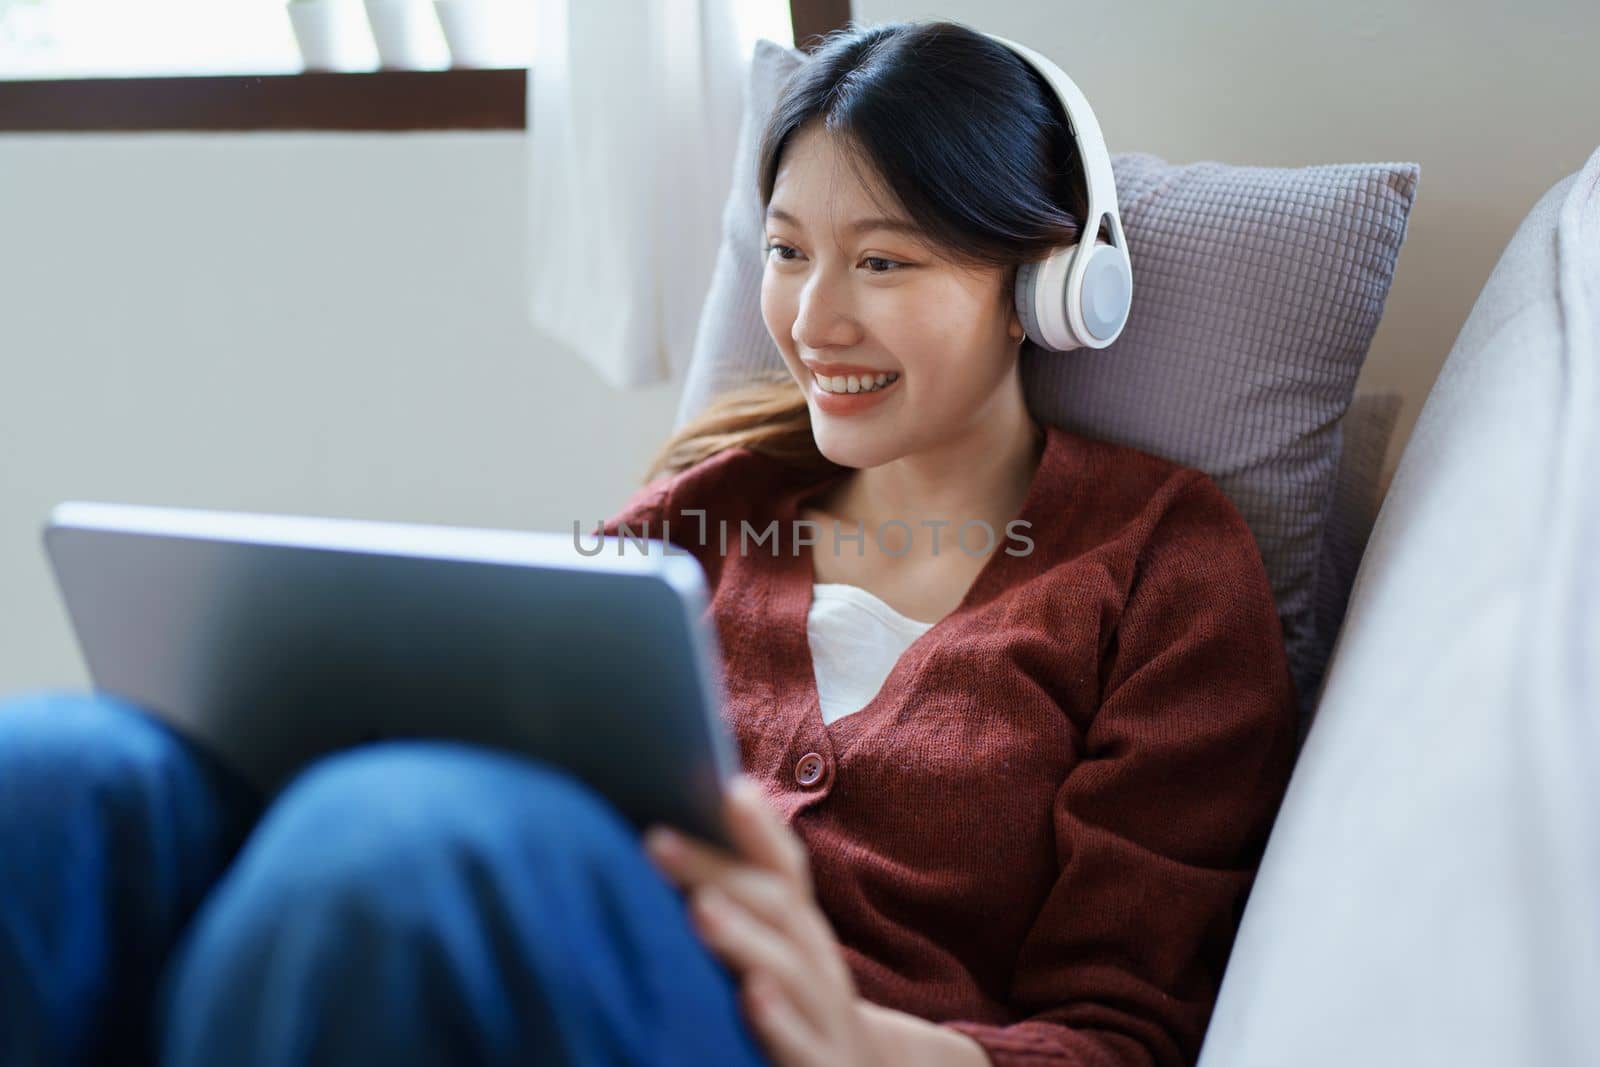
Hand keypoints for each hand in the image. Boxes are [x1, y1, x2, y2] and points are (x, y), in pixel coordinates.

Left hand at [642, 774, 877, 1066]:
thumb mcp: (775, 949)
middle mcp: (816, 962)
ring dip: (743, 935)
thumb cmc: (792, 1005)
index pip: (783, 867)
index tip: (721, 786)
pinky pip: (801, 1044)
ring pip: (788, 969)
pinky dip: (778, 1021)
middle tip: (656, 839)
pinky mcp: (819, 1066)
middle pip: (774, 908)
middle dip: (716, 869)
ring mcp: (823, 1014)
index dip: (756, 827)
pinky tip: (749, 998)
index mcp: (800, 928)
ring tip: (699, 906)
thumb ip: (734, 897)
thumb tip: (677, 822)